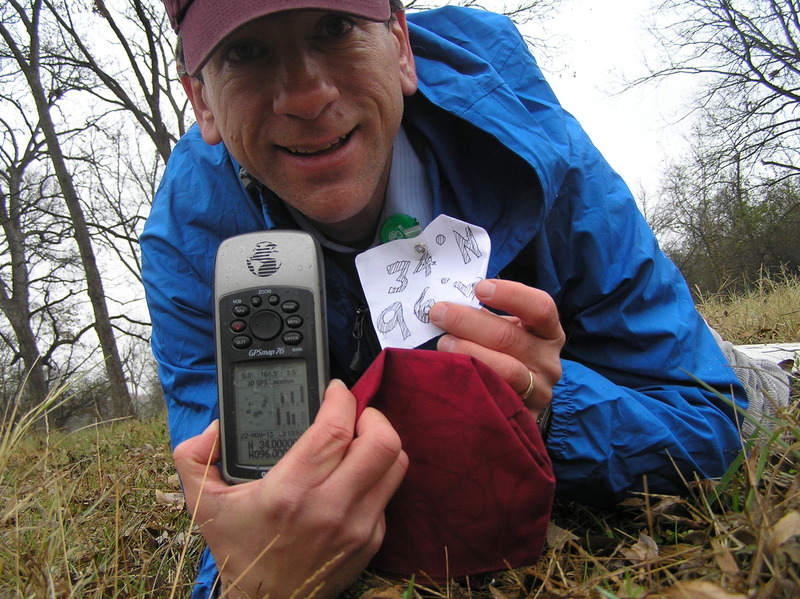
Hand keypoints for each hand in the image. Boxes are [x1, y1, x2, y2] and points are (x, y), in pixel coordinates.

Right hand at [172, 379, 407, 598]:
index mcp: (291, 492)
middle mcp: (331, 508)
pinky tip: (355, 474)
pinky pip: (389, 492)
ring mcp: (358, 526)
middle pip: (382, 441)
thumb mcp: (203, 503)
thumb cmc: (239, 549)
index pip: (336, 429)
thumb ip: (196, 456)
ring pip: (396, 463)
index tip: (334, 390)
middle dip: (371, 415)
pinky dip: (377, 474)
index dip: (341, 398)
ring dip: (380, 442)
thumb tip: (217, 426)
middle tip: (353, 414)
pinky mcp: (372, 539)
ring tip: (358, 439)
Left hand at [428, 279, 564, 415]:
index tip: (479, 289)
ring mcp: (539, 392)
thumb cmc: (506, 356)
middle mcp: (549, 362)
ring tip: (443, 343)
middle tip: (439, 313)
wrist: (518, 403)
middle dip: (468, 321)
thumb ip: (488, 317)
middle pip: (510, 337)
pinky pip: (496, 398)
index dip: (510, 295)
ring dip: (468, 352)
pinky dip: (471, 383)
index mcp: (549, 333)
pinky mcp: (525, 418)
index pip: (541, 308)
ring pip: (505, 369)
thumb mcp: (507, 331)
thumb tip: (450, 304)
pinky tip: (451, 374)